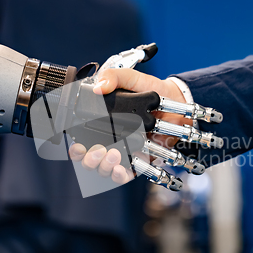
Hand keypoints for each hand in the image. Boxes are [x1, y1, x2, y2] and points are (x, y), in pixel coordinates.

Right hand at [68, 69, 190, 183]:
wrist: (177, 100)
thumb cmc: (152, 89)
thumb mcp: (131, 78)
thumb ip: (114, 77)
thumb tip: (97, 88)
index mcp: (102, 122)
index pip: (81, 141)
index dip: (76, 148)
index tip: (78, 146)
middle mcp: (110, 140)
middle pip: (89, 160)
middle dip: (89, 160)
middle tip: (99, 151)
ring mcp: (124, 151)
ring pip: (105, 170)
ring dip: (105, 167)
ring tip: (113, 155)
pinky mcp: (139, 160)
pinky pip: (126, 174)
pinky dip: (121, 176)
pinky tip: (122, 169)